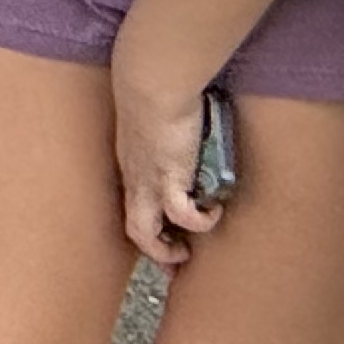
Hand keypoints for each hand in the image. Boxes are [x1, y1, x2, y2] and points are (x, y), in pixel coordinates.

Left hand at [110, 62, 220, 269]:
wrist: (151, 80)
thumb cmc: (155, 88)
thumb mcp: (160, 115)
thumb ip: (174, 127)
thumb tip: (194, 123)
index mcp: (131, 162)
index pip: (133, 204)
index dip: (148, 227)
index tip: (165, 239)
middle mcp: (135, 176)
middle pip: (133, 227)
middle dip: (154, 251)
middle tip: (176, 264)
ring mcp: (148, 179)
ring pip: (143, 232)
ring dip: (164, 249)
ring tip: (186, 254)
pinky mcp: (168, 175)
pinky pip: (181, 214)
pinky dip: (198, 221)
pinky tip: (212, 212)